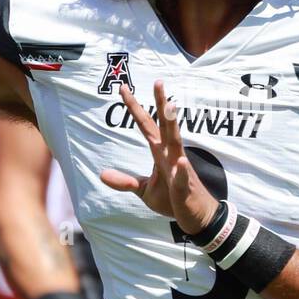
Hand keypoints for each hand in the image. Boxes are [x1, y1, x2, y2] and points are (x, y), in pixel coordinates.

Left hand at [99, 79, 219, 234]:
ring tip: (171, 107)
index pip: (146, 125)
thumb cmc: (173, 199)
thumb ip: (125, 181)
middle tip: (158, 82)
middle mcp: (170, 155)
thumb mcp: (144, 190)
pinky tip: (180, 161)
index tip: (123, 88)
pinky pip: (182, 178)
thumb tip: (102, 174)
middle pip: (164, 126)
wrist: (197, 217)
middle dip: (161, 104)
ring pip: (176, 144)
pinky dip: (181, 170)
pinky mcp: (184, 188)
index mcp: (160, 153)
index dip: (135, 107)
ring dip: (173, 126)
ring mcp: (179, 170)